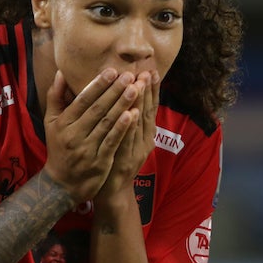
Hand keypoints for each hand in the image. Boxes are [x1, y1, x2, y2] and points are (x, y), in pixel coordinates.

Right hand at [42, 69, 138, 202]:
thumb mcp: (52, 123)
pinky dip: (123, 127)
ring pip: (107, 123)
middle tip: (129, 75)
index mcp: (63, 123)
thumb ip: (56, 97)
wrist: (62, 184)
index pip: (82, 100)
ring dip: (122, 105)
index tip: (112, 71)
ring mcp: (87, 149)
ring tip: (136, 88)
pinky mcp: (100, 161)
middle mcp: (74, 135)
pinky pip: (113, 141)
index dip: (98, 85)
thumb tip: (61, 72)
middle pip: (97, 109)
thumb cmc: (60, 147)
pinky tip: (133, 114)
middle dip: (114, 91)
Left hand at [95, 71, 158, 202]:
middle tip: (148, 71)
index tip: (151, 71)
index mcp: (144, 133)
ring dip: (141, 102)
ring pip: (140, 123)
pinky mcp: (127, 159)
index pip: (149, 106)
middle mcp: (144, 140)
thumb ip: (125, 121)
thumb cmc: (113, 161)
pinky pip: (128, 139)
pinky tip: (131, 113)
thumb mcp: (123, 139)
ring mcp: (136, 150)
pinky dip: (130, 126)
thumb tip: (125, 101)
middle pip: (148, 111)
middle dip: (148, 90)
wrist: (111, 191)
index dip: (151, 89)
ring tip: (140, 84)